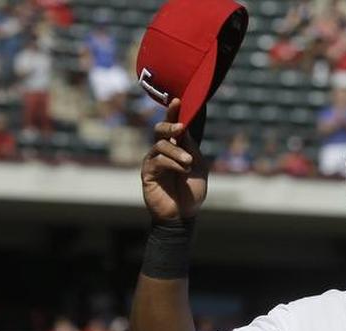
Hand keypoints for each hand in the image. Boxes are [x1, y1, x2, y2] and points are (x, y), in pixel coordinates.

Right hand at [141, 98, 207, 220]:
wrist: (183, 216)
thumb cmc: (191, 192)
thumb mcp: (198, 167)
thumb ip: (192, 148)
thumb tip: (184, 128)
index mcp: (177, 148)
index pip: (173, 126)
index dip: (173, 113)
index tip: (177, 100)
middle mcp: (163, 152)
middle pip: (160, 130)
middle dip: (170, 126)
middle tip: (181, 128)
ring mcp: (153, 161)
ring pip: (160, 145)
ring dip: (177, 152)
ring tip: (188, 163)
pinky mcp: (147, 173)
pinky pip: (158, 160)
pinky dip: (172, 163)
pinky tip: (182, 171)